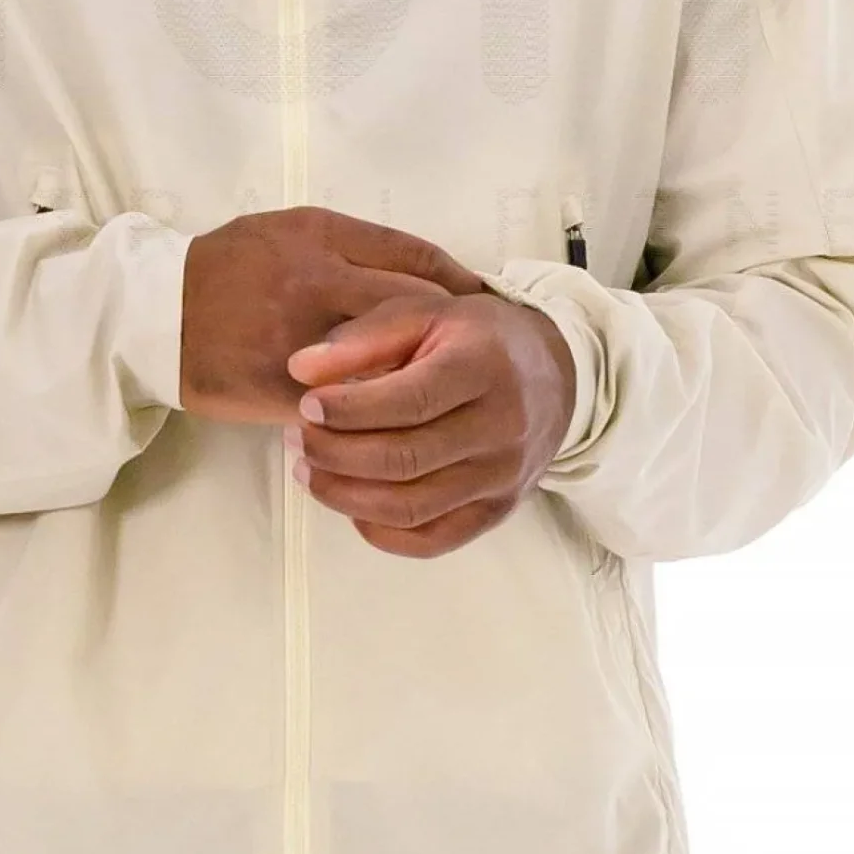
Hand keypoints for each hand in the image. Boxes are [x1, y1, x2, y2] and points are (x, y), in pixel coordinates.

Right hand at [178, 207, 490, 425]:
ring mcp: (296, 338)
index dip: (458, 283)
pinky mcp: (276, 388)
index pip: (415, 257)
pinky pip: (343, 407)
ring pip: (383, 364)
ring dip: (417, 378)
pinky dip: (373, 415)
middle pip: (413, 309)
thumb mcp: (282, 231)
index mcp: (318, 237)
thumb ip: (345, 244)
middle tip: (479, 353)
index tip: (483, 304)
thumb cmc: (224, 266)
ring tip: (445, 391)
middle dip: (453, 333)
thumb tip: (416, 268)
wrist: (150, 315)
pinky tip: (392, 422)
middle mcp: (313, 281)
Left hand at [282, 291, 577, 558]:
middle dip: (336, 454)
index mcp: (484, 367)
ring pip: (411, 507)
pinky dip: (379, 531)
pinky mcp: (496, 512)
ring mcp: (502, 478)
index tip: (307, 406)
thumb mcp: (425, 312)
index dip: (350, 410)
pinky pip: (430, 540)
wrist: (554, 377)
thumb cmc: (477, 339)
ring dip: (346, 496)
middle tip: (298, 438)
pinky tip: (350, 502)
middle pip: (405, 460)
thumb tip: (301, 370)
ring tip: (310, 470)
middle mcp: (502, 428)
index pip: (411, 401)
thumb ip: (363, 338)